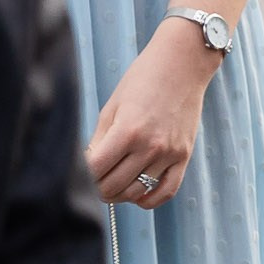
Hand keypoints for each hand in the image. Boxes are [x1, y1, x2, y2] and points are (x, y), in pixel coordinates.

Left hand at [87, 19, 219, 205]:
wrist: (182, 64)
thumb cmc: (142, 79)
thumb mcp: (112, 107)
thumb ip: (99, 141)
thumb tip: (89, 168)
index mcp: (127, 131)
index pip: (95, 171)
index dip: (82, 176)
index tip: (79, 173)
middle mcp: (150, 146)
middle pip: (113, 186)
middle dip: (97, 188)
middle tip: (92, 181)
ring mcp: (169, 153)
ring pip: (136, 193)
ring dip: (119, 195)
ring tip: (111, 186)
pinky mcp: (184, 156)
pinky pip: (166, 192)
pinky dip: (149, 200)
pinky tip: (137, 194)